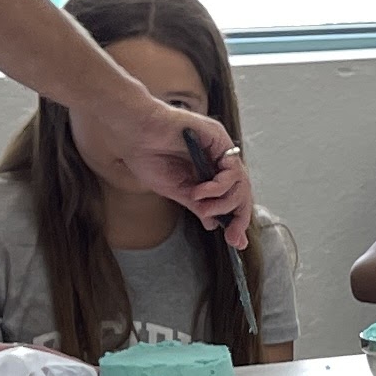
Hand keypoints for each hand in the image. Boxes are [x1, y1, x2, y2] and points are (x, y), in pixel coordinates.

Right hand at [108, 102, 254, 248]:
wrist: (133, 133)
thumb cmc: (147, 156)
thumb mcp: (176, 190)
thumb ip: (197, 205)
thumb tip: (213, 224)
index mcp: (207, 173)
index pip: (231, 198)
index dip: (236, 220)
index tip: (236, 242)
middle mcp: (217, 161)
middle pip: (241, 192)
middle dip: (239, 218)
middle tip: (231, 236)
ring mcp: (219, 149)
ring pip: (240, 183)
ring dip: (223, 202)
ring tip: (202, 206)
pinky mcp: (219, 138)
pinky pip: (232, 169)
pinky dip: (219, 186)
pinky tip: (200, 191)